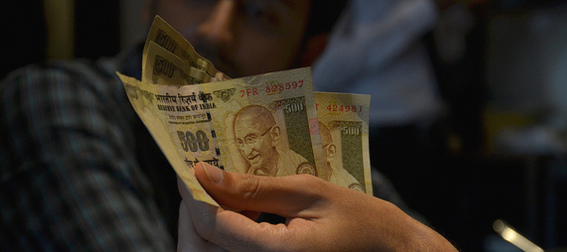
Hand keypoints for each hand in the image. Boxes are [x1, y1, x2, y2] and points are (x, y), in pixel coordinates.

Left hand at [178, 162, 457, 250]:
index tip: (193, 164)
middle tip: (202, 180)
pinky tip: (239, 218)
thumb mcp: (311, 193)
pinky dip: (222, 241)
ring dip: (204, 228)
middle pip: (198, 249)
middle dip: (193, 212)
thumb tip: (205, 173)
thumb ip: (255, 187)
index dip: (194, 193)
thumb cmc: (363, 222)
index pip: (212, 225)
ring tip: (221, 196)